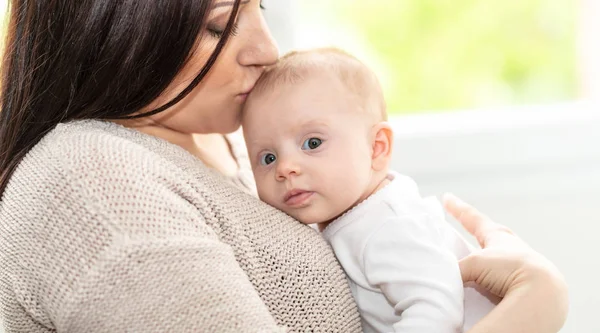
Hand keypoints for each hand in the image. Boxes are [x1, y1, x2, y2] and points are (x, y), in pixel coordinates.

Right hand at [443, 193, 568, 332]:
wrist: (540, 293)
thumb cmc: (509, 269)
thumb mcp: (474, 264)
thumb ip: (457, 268)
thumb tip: (446, 278)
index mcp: (497, 236)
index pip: (472, 218)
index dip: (458, 209)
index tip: (448, 198)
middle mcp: (509, 248)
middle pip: (489, 237)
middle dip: (477, 234)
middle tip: (465, 231)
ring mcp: (516, 268)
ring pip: (493, 262)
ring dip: (481, 264)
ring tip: (468, 273)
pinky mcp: (520, 287)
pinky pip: (496, 282)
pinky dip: (485, 284)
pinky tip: (478, 292)